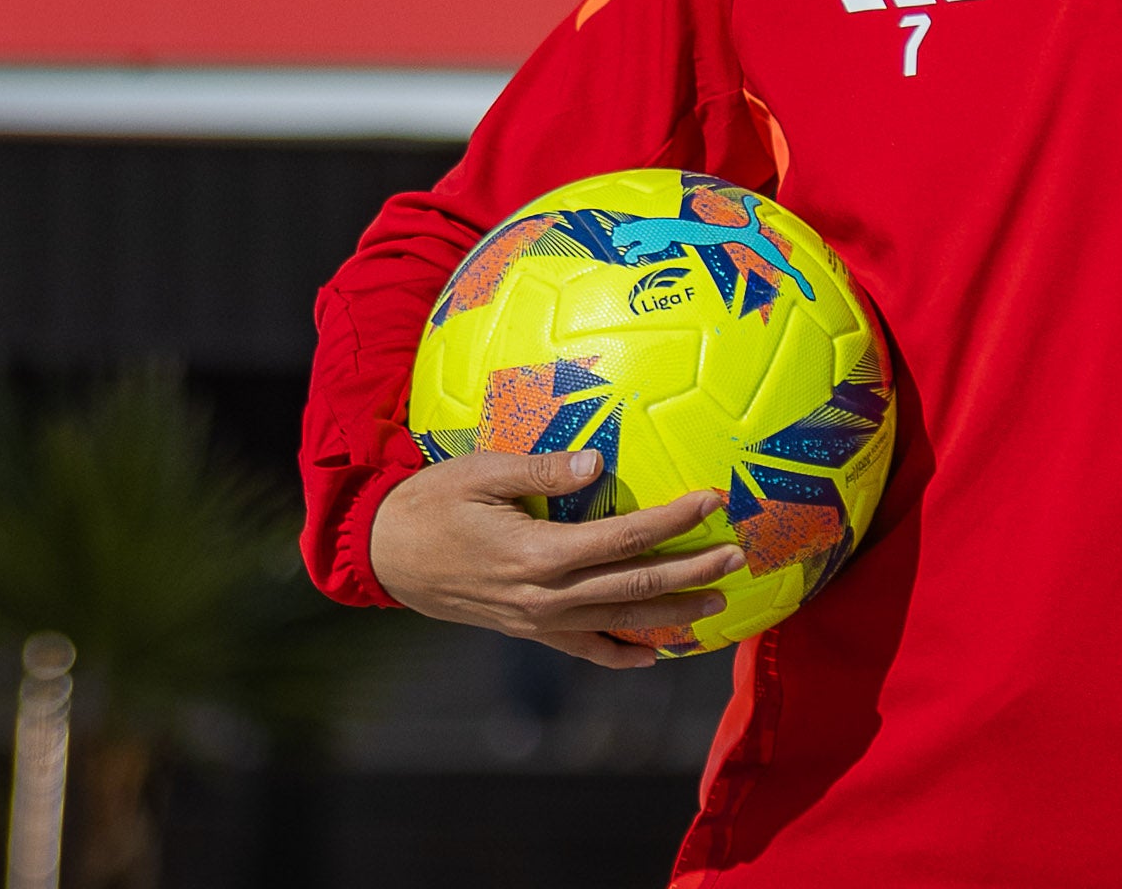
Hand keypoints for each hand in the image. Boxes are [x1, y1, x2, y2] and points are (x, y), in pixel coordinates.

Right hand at [369, 448, 740, 667]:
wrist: (385, 555)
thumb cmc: (433, 502)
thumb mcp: (481, 472)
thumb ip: (541, 471)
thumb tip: (597, 463)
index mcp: (537, 553)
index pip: (623, 538)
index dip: (672, 520)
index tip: (711, 499)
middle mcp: (545, 596)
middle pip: (634, 586)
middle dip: (691, 572)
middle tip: (736, 557)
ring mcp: (538, 621)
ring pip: (618, 623)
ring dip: (671, 615)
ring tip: (717, 604)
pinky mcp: (528, 631)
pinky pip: (584, 650)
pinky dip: (622, 656)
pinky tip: (653, 657)